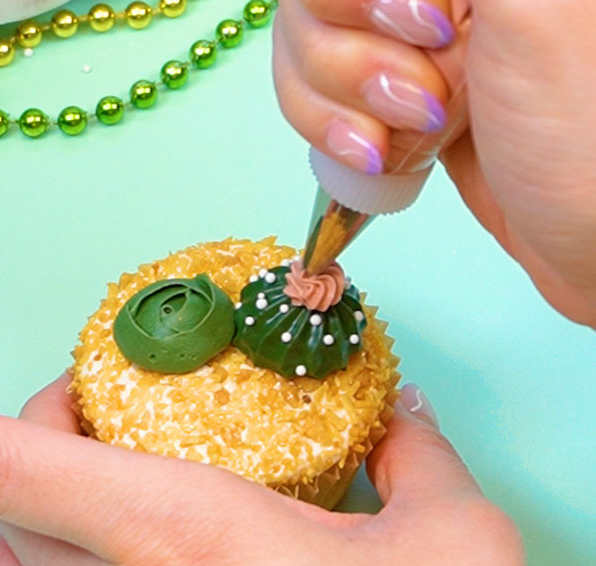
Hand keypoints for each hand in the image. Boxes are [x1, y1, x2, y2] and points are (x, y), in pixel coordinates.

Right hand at [273, 0, 595, 325]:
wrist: (589, 239)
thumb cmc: (580, 128)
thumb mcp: (536, 8)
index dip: (363, 0)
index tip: (426, 28)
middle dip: (354, 59)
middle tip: (432, 97)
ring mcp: (404, 41)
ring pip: (302, 47)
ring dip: (339, 106)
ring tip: (414, 137)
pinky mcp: (386, 97)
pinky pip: (314, 96)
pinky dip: (331, 131)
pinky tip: (384, 158)